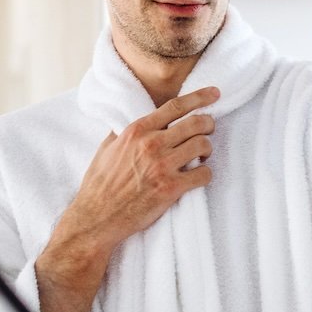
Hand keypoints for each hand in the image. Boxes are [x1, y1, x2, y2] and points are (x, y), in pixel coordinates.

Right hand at [53, 86, 219, 257]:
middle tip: (209, 130)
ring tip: (202, 155)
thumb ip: (124, 132)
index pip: (175, 106)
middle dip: (209, 124)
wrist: (96, 218)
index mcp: (136, 131)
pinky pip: (203, 174)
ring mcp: (162, 166)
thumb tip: (135, 122)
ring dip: (207, 149)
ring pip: (203, 145)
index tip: (214, 93)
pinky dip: (206, 174)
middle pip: (195, 123)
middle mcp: (151, 144)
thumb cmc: (99, 185)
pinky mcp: (170, 189)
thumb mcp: (107, 148)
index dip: (199, 97)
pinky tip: (199, 176)